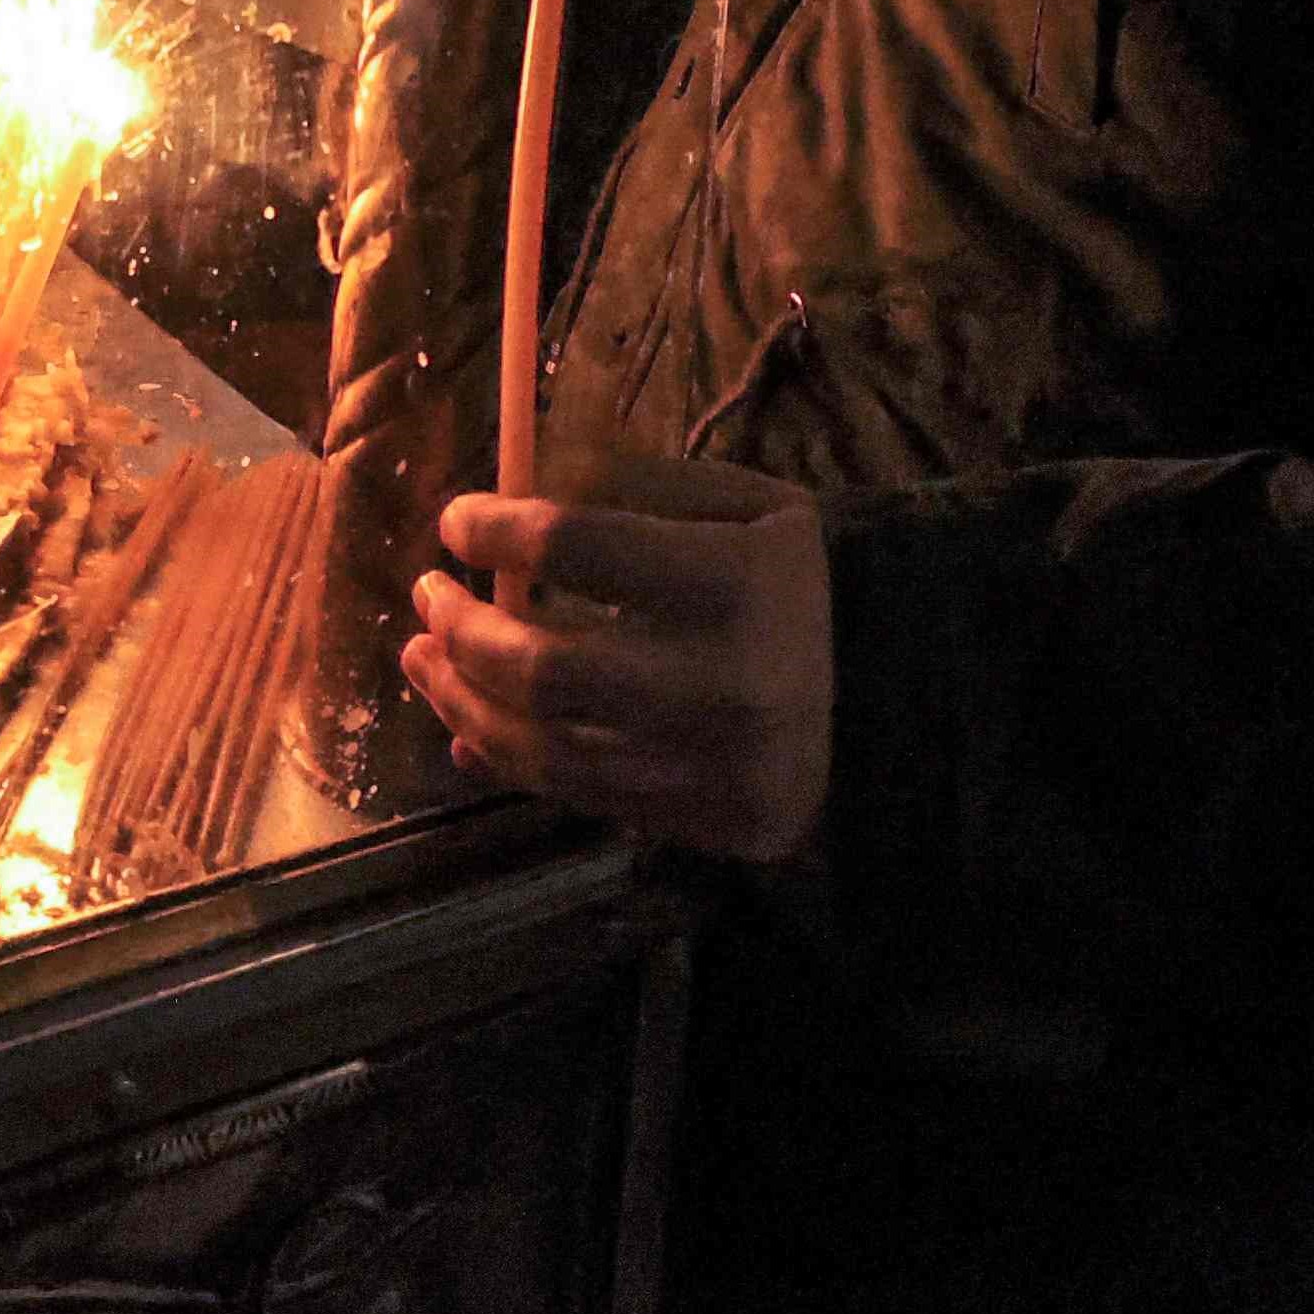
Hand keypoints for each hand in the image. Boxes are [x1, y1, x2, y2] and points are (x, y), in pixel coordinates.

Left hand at [404, 454, 831, 862]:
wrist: (894, 695)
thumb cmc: (793, 579)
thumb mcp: (741, 503)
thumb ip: (632, 489)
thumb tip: (508, 502)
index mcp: (738, 582)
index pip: (579, 546)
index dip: (497, 527)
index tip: (457, 520)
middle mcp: (723, 685)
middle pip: (544, 666)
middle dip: (461, 628)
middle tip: (425, 594)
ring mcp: (709, 769)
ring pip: (544, 747)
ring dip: (459, 700)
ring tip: (419, 657)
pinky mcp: (701, 825)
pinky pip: (577, 795)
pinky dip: (507, 759)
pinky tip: (464, 725)